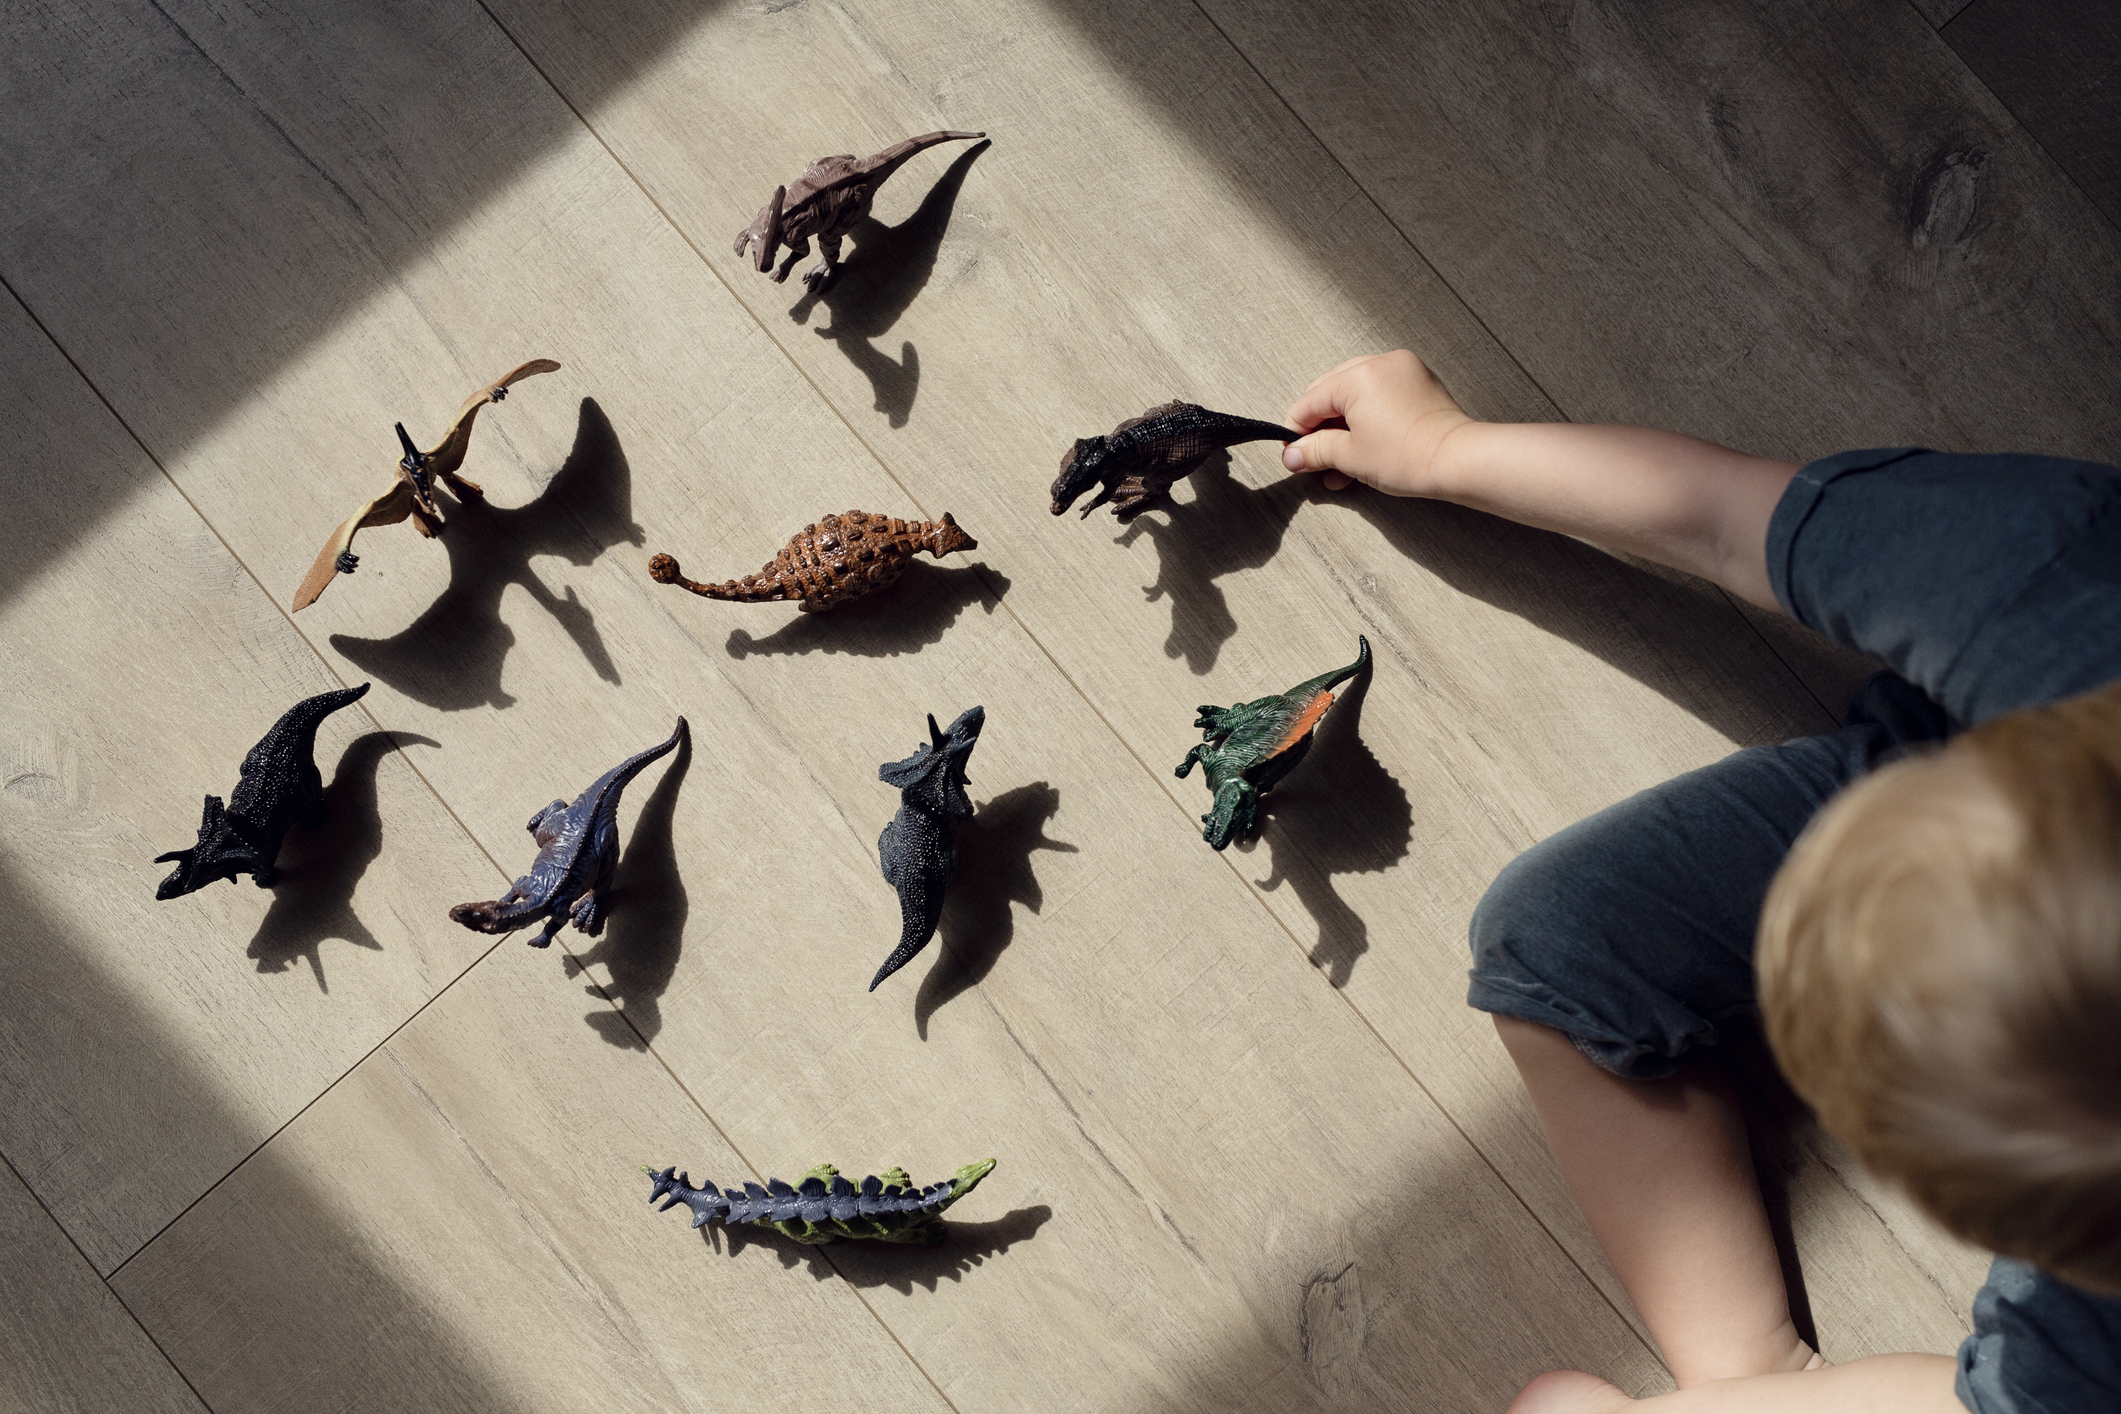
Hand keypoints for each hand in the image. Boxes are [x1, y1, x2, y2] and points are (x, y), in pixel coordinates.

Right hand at [1281, 349, 1471, 495]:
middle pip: (1332, 393)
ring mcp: (1402, 370)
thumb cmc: (1408, 456)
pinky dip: (1367, 419)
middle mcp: (1379, 363)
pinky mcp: (1418, 383)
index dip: (1295, 430)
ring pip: (1356, 396)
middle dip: (1320, 428)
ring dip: (1342, 428)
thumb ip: (1316, 451)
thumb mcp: (1350, 456)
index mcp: (1357, 376)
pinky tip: (1360, 449)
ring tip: (1336, 464)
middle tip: (1312, 457)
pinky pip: (1380, 396)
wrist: (1457, 460)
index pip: (1311, 401)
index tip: (1291, 453)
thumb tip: (1292, 454)